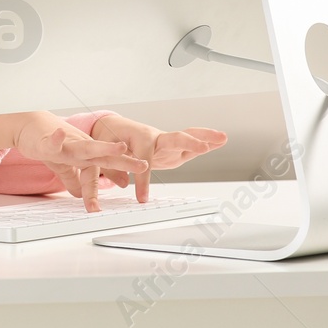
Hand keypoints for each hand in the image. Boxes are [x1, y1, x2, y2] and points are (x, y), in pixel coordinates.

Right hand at [0, 111, 149, 210]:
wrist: (27, 124)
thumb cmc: (47, 142)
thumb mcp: (62, 165)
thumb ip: (74, 179)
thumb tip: (81, 194)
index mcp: (84, 155)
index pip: (101, 170)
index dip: (112, 180)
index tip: (127, 188)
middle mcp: (79, 148)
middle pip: (104, 156)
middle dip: (124, 161)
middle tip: (143, 165)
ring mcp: (65, 144)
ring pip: (86, 147)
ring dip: (103, 147)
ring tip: (120, 147)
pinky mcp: (47, 142)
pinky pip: (52, 142)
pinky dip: (56, 138)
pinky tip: (59, 134)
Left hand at [88, 114, 227, 204]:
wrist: (117, 129)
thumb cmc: (110, 139)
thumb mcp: (103, 153)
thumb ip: (109, 169)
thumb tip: (121, 184)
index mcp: (137, 138)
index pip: (143, 160)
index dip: (142, 179)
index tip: (142, 198)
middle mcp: (155, 137)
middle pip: (173, 138)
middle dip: (187, 142)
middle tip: (201, 147)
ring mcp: (166, 142)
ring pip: (186, 138)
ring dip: (205, 137)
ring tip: (223, 136)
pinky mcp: (172, 149)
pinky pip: (190, 146)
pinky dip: (206, 142)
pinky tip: (221, 141)